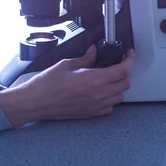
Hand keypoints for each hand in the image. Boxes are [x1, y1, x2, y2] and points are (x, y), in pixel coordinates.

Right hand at [0, 46, 134, 126]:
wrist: (36, 102)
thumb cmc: (47, 84)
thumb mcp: (66, 64)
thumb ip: (85, 58)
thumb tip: (93, 51)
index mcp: (94, 80)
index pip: (122, 70)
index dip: (129, 60)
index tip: (129, 54)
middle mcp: (98, 95)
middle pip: (125, 83)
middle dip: (126, 71)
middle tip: (119, 63)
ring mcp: (96, 106)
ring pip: (120, 96)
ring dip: (119, 85)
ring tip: (110, 76)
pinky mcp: (91, 114)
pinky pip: (110, 107)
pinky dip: (111, 98)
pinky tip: (102, 91)